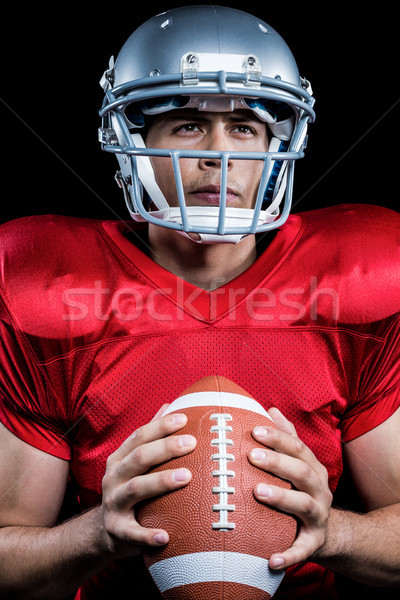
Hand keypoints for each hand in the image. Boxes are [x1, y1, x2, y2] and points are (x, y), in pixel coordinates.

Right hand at [101, 409, 195, 556]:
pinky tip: (166, 536)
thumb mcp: (133, 461)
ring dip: (161, 482)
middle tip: (191, 443)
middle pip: (139, 458)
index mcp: (119, 459)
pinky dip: (147, 535)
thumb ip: (150, 436)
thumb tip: (170, 405)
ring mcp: (113, 504)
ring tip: (187, 477)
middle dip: (165, 448)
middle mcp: (114, 478)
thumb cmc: (129, 488)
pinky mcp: (117, 531)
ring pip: (136, 489)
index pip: (139, 436)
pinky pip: (132, 534)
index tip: (184, 419)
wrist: (104, 531)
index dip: (160, 426)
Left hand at [248, 407, 332, 568]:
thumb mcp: (298, 462)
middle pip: (302, 472)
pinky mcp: (314, 543)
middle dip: (277, 463)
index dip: (278, 437)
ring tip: (257, 492)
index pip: (298, 447)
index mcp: (312, 468)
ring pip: (304, 506)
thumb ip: (286, 437)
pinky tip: (270, 560)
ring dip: (282, 498)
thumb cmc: (300, 489)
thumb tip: (269, 409)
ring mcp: (318, 516)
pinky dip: (288, 555)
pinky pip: (303, 550)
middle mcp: (319, 489)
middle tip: (251, 455)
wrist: (326, 530)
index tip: (255, 430)